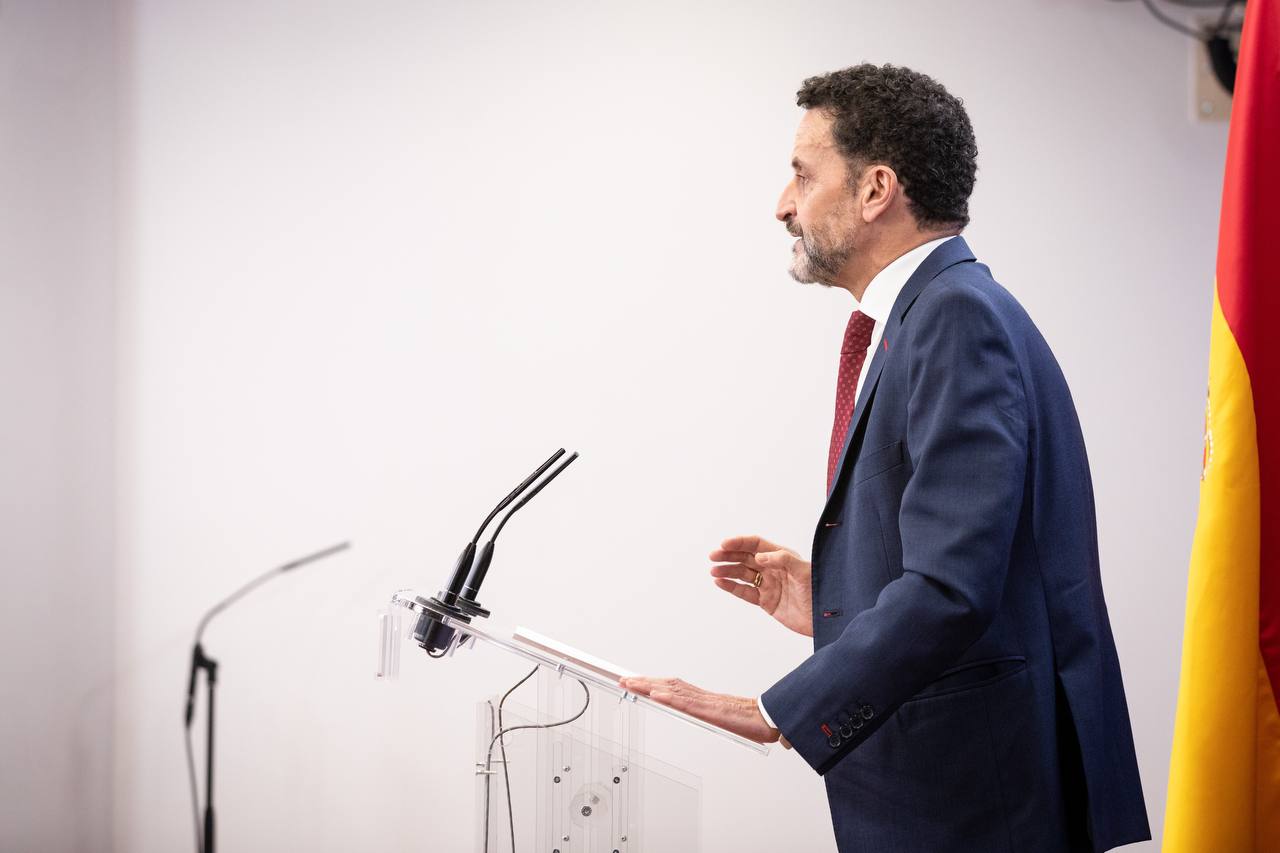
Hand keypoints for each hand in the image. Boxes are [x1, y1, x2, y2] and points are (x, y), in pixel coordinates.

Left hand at [618, 676, 780, 744]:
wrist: (768, 719)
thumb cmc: (749, 721)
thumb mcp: (721, 720)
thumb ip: (708, 716)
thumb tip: (699, 716)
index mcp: (700, 699)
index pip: (671, 687)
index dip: (651, 682)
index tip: (633, 681)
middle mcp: (699, 696)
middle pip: (666, 684)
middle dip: (643, 681)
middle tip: (622, 679)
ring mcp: (704, 702)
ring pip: (672, 690)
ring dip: (649, 686)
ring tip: (631, 684)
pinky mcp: (710, 711)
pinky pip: (686, 703)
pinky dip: (669, 698)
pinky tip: (655, 695)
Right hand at [710, 535, 812, 636]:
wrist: (824, 620)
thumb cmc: (820, 591)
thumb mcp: (804, 572)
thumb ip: (783, 560)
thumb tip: (759, 557)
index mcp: (782, 556)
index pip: (756, 544)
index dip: (740, 542)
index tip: (725, 544)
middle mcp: (773, 568)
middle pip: (746, 557)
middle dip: (729, 555)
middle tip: (713, 556)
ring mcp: (768, 585)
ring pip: (742, 574)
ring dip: (727, 570)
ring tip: (713, 570)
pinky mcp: (766, 601)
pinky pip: (745, 592)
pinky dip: (731, 587)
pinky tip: (720, 582)